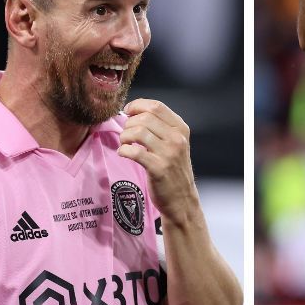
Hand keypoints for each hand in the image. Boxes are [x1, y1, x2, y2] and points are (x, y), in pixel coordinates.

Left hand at [118, 99, 199, 222]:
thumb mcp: (174, 143)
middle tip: (126, 134)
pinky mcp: (159, 168)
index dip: (137, 106)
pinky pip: (134, 152)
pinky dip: (123, 150)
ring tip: (125, 144)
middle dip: (128, 124)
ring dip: (124, 137)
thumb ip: (160, 127)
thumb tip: (132, 111)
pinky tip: (124, 153)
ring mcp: (169, 154)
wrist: (181, 199)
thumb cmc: (172, 169)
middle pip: (144, 118)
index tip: (128, 113)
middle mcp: (177, 139)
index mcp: (181, 129)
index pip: (156, 106)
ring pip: (138, 132)